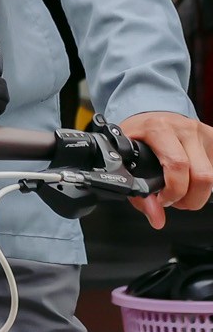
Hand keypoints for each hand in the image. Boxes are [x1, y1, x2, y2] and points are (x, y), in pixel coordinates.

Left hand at [120, 110, 212, 226]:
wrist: (150, 114)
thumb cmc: (137, 135)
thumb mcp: (126, 158)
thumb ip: (138, 193)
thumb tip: (156, 217)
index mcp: (158, 129)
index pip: (177, 165)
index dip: (173, 190)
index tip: (163, 200)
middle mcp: (183, 128)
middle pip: (201, 175)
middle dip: (189, 198)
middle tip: (174, 201)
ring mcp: (201, 132)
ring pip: (212, 175)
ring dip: (199, 193)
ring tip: (182, 193)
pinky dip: (205, 182)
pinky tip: (191, 182)